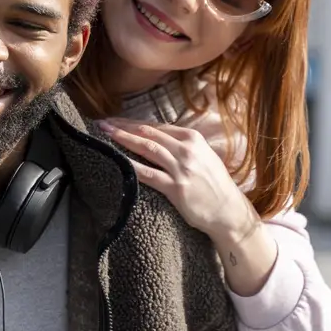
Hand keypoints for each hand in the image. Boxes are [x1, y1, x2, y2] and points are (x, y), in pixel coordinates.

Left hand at [98, 118, 257, 243]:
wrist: (228, 210)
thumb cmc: (214, 184)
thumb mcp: (202, 156)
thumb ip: (180, 146)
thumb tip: (154, 138)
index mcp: (193, 138)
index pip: (156, 126)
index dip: (133, 122)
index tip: (115, 119)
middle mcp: (187, 149)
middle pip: (148, 133)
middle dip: (123, 127)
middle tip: (102, 123)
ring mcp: (182, 168)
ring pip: (147, 148)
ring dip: (124, 139)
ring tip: (106, 135)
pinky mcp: (176, 187)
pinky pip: (148, 174)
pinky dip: (131, 165)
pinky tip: (117, 160)